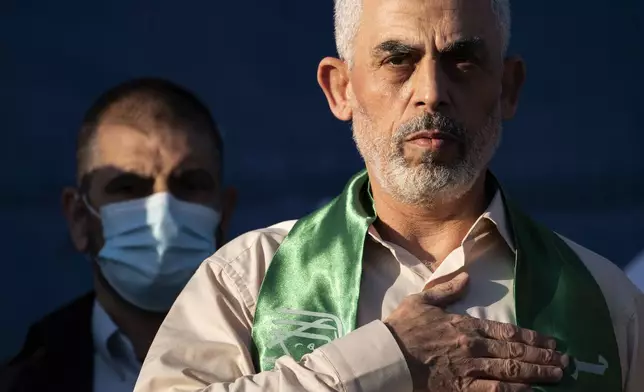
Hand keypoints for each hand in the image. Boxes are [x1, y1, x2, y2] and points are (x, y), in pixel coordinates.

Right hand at [384, 272, 567, 390]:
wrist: (387, 357)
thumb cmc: (402, 328)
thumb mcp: (422, 300)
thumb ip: (447, 290)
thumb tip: (467, 277)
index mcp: (465, 325)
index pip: (507, 330)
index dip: (532, 336)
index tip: (550, 340)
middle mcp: (473, 346)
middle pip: (515, 350)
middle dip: (543, 355)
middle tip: (564, 360)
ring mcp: (470, 369)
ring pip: (511, 370)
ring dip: (537, 372)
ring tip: (557, 374)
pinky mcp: (462, 389)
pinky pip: (495, 391)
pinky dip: (516, 391)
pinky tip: (531, 391)